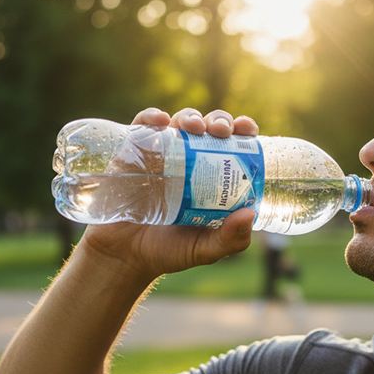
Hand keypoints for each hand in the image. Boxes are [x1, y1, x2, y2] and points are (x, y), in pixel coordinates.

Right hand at [80, 108, 259, 282]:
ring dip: (191, 117)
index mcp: (213, 178)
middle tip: (220, 131)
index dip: (243, 131)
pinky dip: (152, 117)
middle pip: (209, 128)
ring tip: (194, 128)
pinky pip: (142, 126)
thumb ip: (230, 239)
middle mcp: (189, 161)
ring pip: (180, 122)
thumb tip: (250, 214)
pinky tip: (161, 121)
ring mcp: (161, 154)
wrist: (124, 256)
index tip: (248, 130)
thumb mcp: (204, 250)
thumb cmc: (168, 251)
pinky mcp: (132, 153)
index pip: (234, 146)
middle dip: (219, 121)